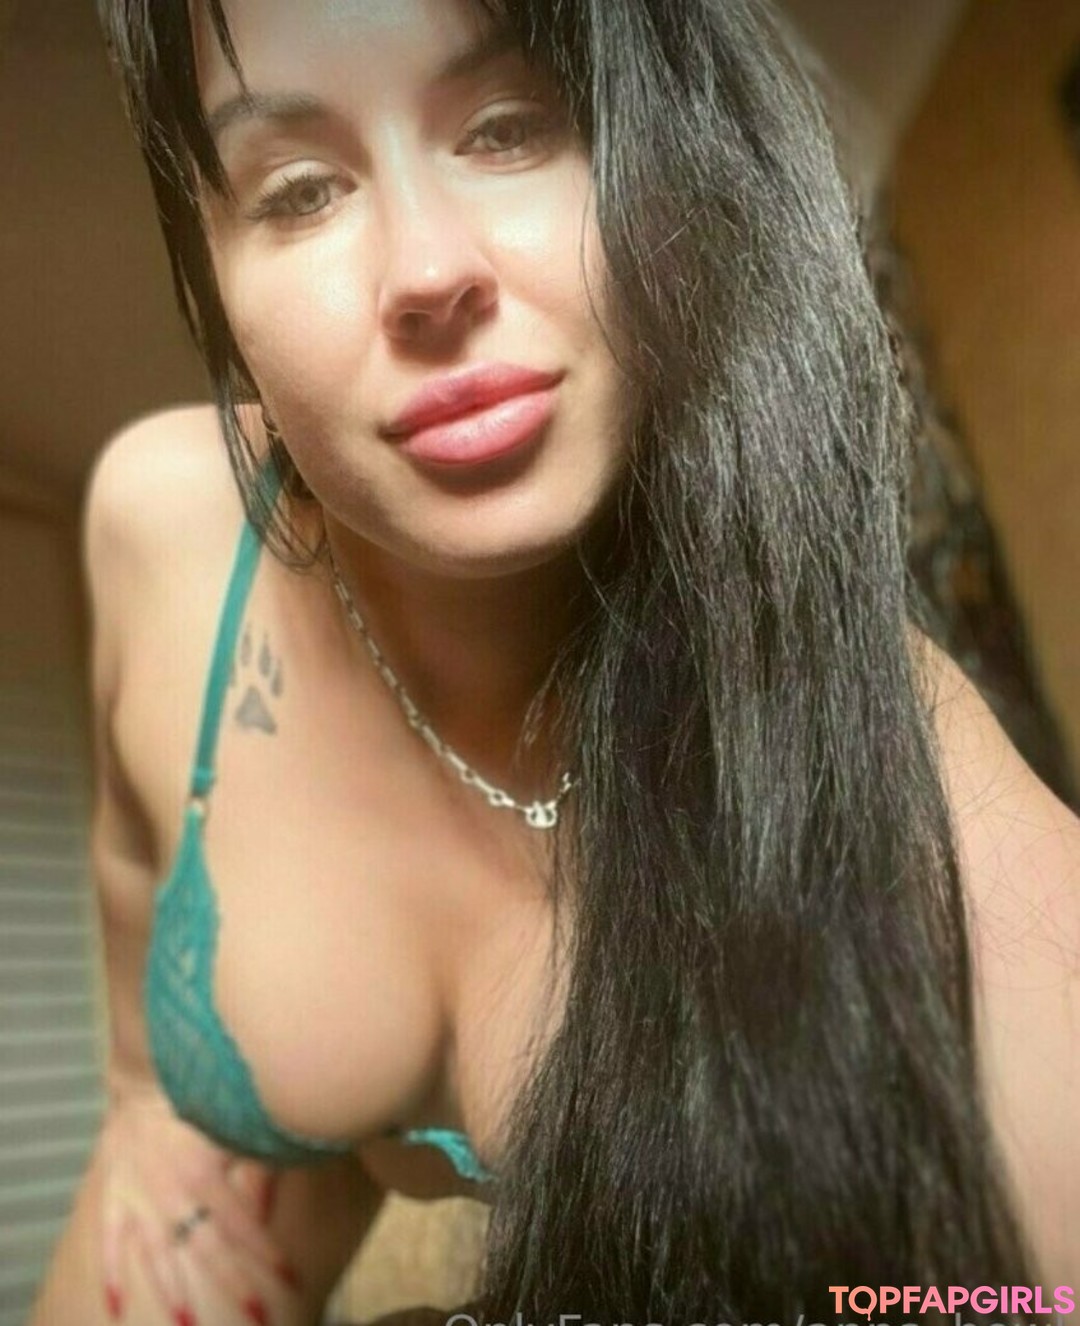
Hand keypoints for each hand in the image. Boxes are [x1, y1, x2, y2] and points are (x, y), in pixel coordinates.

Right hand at [99, 1087, 298, 1324]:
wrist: (150, 1073)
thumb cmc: (203, 1098)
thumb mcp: (235, 1125)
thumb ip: (257, 1164)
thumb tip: (276, 1204)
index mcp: (203, 1172)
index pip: (240, 1223)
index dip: (265, 1253)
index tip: (291, 1280)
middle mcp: (170, 1190)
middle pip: (204, 1248)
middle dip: (232, 1285)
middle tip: (258, 1318)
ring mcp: (137, 1195)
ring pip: (156, 1253)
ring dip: (174, 1292)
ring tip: (189, 1325)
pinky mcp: (112, 1194)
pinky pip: (109, 1238)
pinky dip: (111, 1271)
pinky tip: (116, 1303)